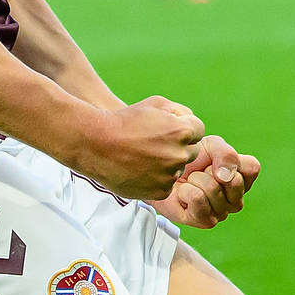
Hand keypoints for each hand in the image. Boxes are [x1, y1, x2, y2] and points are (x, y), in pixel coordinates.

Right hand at [69, 95, 206, 202]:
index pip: (199, 131)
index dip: (182, 128)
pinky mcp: (160, 191)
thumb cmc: (125, 121)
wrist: (96, 144)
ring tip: (144, 156)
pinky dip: (157, 178)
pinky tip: (141, 168)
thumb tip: (191, 122)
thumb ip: (180, 111)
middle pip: (192, 152)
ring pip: (179, 169)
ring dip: (167, 164)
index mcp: (182, 132)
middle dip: (178, 147)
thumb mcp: (155, 103)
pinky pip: (167, 184)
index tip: (165, 129)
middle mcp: (179, 155)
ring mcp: (169, 175)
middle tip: (154, 144)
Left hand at [156, 135, 261, 228]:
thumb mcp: (210, 145)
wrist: (161, 173)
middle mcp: (237, 200)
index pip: (251, 168)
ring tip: (190, 183)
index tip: (214, 160)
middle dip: (209, 170)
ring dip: (195, 180)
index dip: (228, 158)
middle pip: (233, 180)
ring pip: (213, 189)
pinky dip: (186, 190)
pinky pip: (197, 198)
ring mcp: (222, 213)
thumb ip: (226, 154)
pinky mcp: (205, 221)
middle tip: (200, 173)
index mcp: (243, 180)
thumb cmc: (190, 160)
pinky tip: (183, 194)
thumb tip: (226, 177)